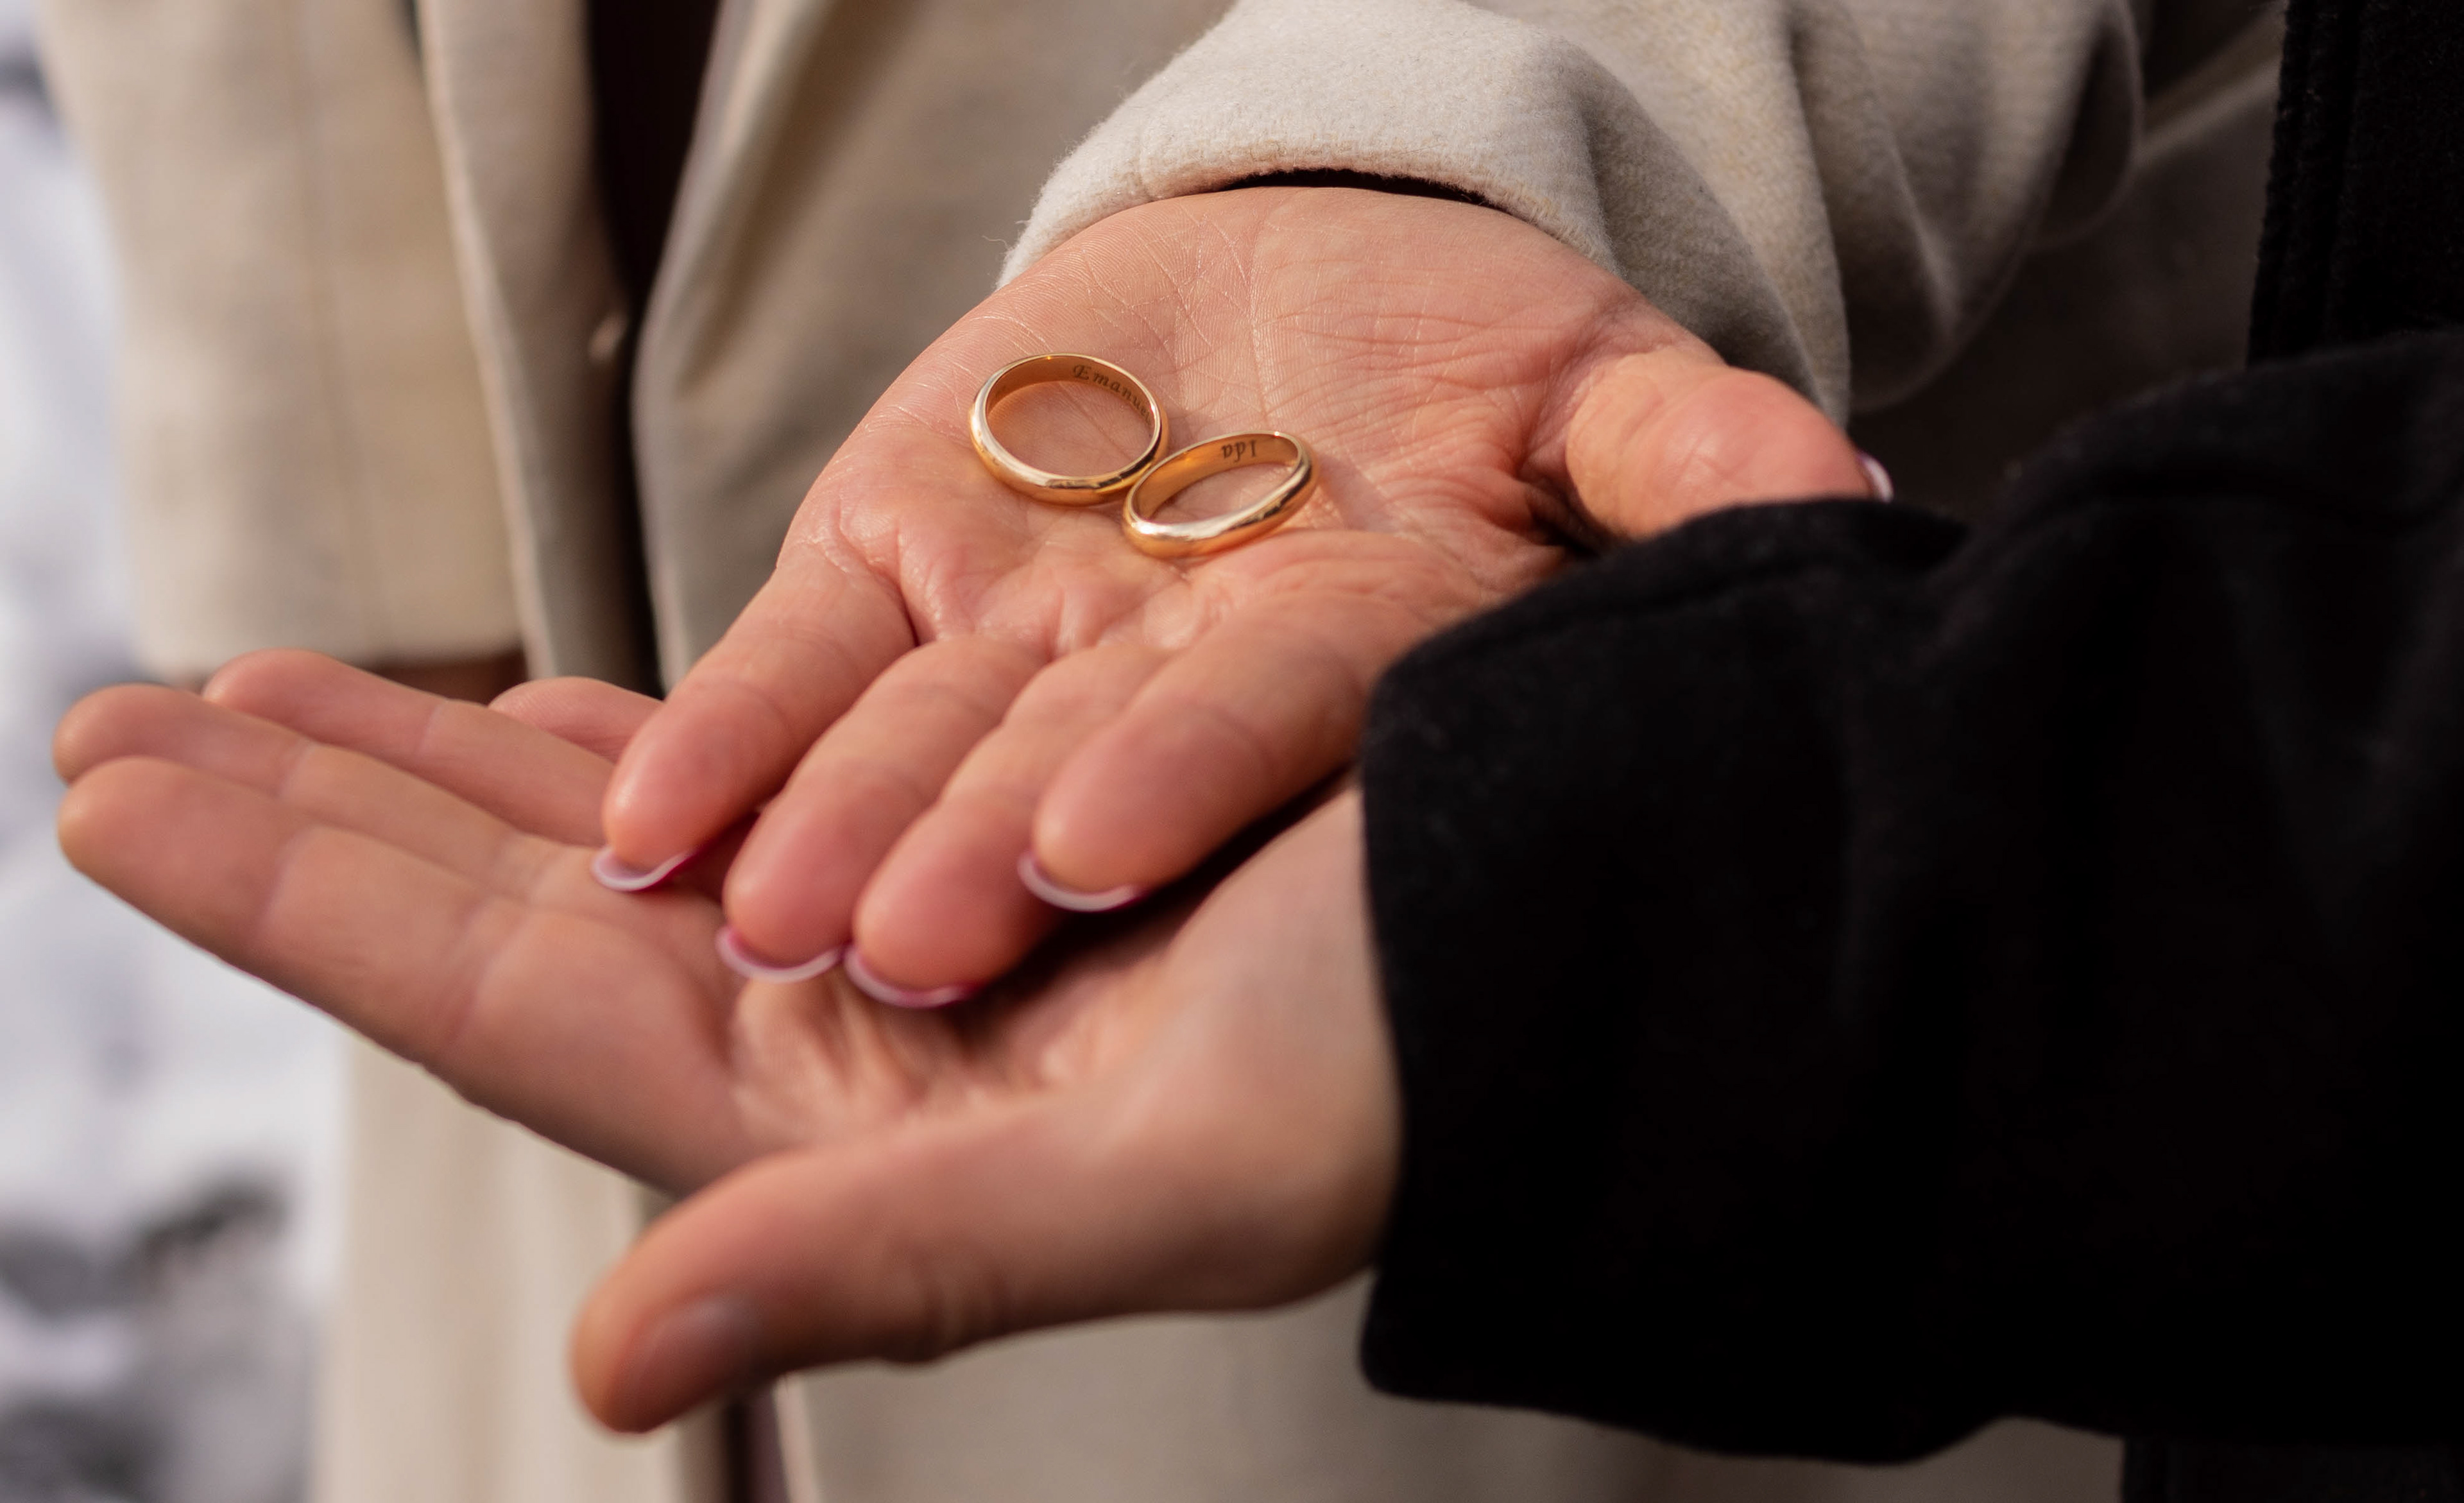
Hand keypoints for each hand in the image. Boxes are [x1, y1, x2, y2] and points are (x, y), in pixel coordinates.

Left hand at [54, 656, 1397, 1430]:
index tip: (119, 799)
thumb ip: (886, 1270)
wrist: (1556, 944)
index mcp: (845, 1131)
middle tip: (119, 716)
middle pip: (514, 910)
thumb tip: (612, 1373)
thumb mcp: (1155, 1182)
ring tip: (269, 679)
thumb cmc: (1395, 1068)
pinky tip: (549, 699)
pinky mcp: (971, 836)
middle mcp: (842, 1033)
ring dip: (437, 758)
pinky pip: (755, 771)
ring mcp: (896, 931)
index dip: (307, 904)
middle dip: (318, 817)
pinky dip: (632, 726)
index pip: (508, 1005)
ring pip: (608, 831)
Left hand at [600, 186, 1865, 997]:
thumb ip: (1686, 456)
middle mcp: (1173, 702)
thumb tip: (1830, 498)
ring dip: (825, 820)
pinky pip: (797, 661)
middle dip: (972, 851)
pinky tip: (633, 820)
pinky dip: (719, 731)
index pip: (1272, 728)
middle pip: (1061, 772)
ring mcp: (1026, 646)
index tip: (1099, 840)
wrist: (1312, 274)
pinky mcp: (896, 568)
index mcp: (1354, 673)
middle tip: (889, 939)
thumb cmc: (1481, 355)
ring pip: (913, 743)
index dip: (1188, 775)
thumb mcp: (1604, 391)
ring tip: (738, 896)